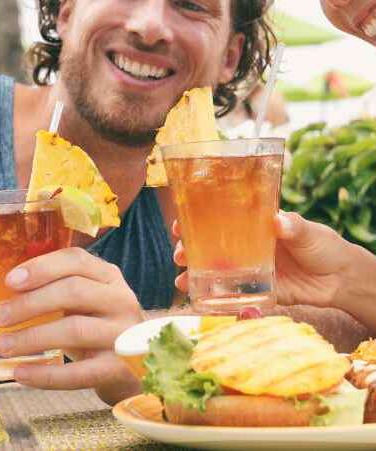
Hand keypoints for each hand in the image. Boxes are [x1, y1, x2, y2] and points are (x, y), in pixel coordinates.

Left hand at [0, 247, 143, 400]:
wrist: (138, 364)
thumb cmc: (99, 324)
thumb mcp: (86, 299)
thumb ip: (58, 289)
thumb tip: (7, 294)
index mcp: (109, 276)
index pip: (77, 260)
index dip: (42, 268)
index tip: (10, 281)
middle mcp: (121, 300)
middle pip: (74, 291)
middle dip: (31, 303)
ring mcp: (123, 334)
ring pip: (75, 329)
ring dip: (33, 337)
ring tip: (4, 345)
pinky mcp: (119, 369)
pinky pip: (79, 373)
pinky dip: (46, 375)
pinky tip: (21, 373)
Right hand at [173, 212, 353, 308]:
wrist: (342, 279)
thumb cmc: (324, 246)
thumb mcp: (308, 231)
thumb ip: (294, 227)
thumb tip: (279, 221)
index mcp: (254, 225)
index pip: (219, 219)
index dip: (195, 220)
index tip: (179, 225)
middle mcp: (247, 246)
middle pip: (210, 246)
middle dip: (188, 250)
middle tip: (178, 255)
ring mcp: (251, 269)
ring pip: (216, 271)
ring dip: (196, 275)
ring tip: (181, 281)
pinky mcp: (260, 291)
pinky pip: (234, 295)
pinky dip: (217, 299)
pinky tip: (200, 302)